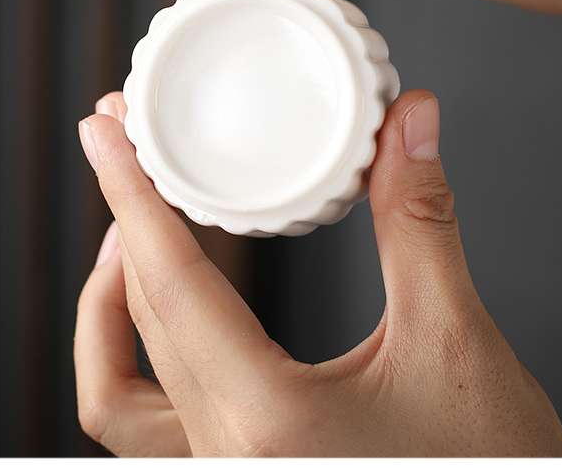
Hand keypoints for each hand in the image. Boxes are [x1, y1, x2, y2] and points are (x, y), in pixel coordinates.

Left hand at [74, 91, 561, 456]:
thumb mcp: (456, 343)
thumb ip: (420, 224)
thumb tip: (409, 127)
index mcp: (270, 419)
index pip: (171, 283)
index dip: (131, 193)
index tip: (105, 133)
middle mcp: (226, 459)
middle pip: (146, 317)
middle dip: (128, 221)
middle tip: (131, 151)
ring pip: (118, 388)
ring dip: (112, 303)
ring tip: (128, 235)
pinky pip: (146, 429)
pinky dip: (131, 363)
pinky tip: (162, 321)